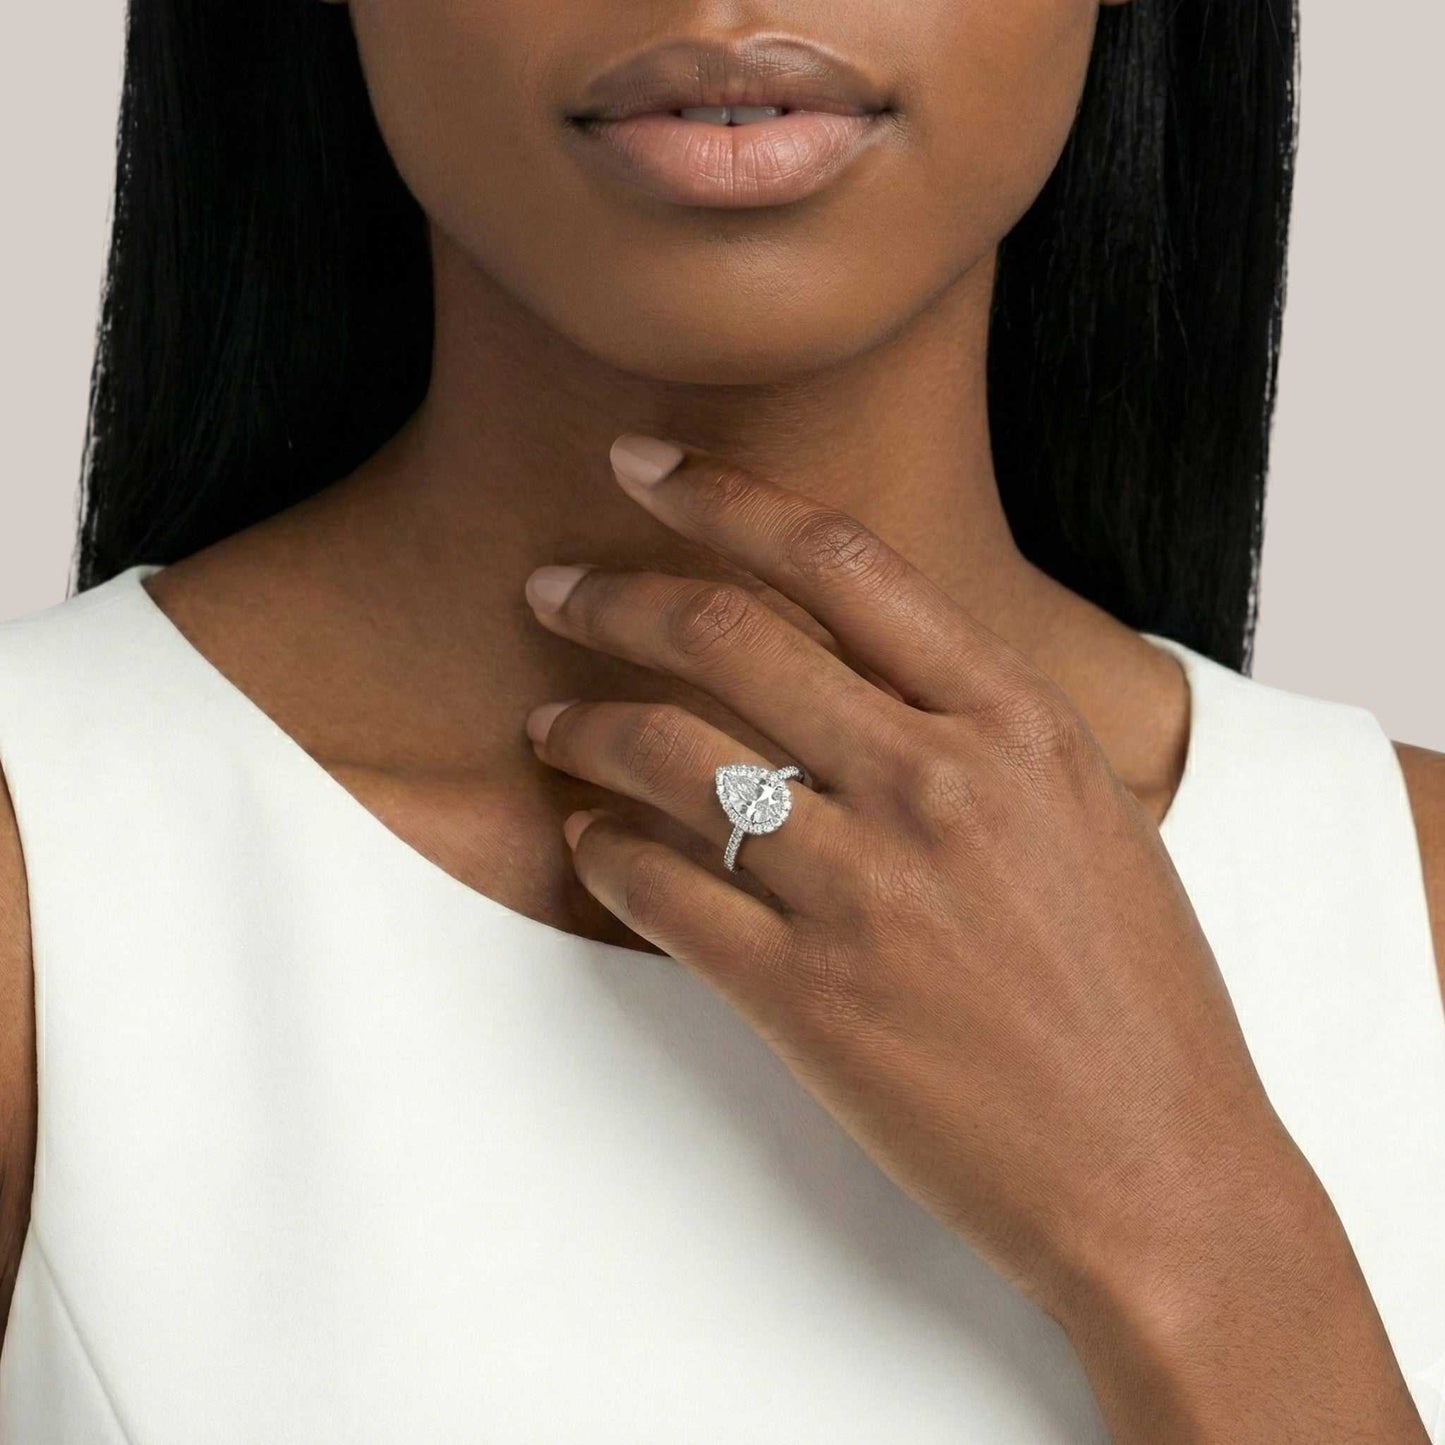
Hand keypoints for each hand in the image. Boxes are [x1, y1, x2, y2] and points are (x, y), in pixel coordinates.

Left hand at [521, 435, 1426, 1437]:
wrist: (1155, 1167)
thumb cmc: (1135, 992)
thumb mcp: (1086, 812)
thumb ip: (977, 722)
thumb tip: (854, 656)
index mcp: (1012, 720)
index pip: (838, 559)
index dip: (722, 495)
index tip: (642, 465)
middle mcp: (931, 782)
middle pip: (724, 636)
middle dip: (613, 597)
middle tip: (553, 588)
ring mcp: (862, 888)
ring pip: (667, 755)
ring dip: (584, 724)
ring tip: (549, 722)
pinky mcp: (805, 996)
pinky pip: (658, 891)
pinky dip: (602, 853)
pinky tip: (588, 841)